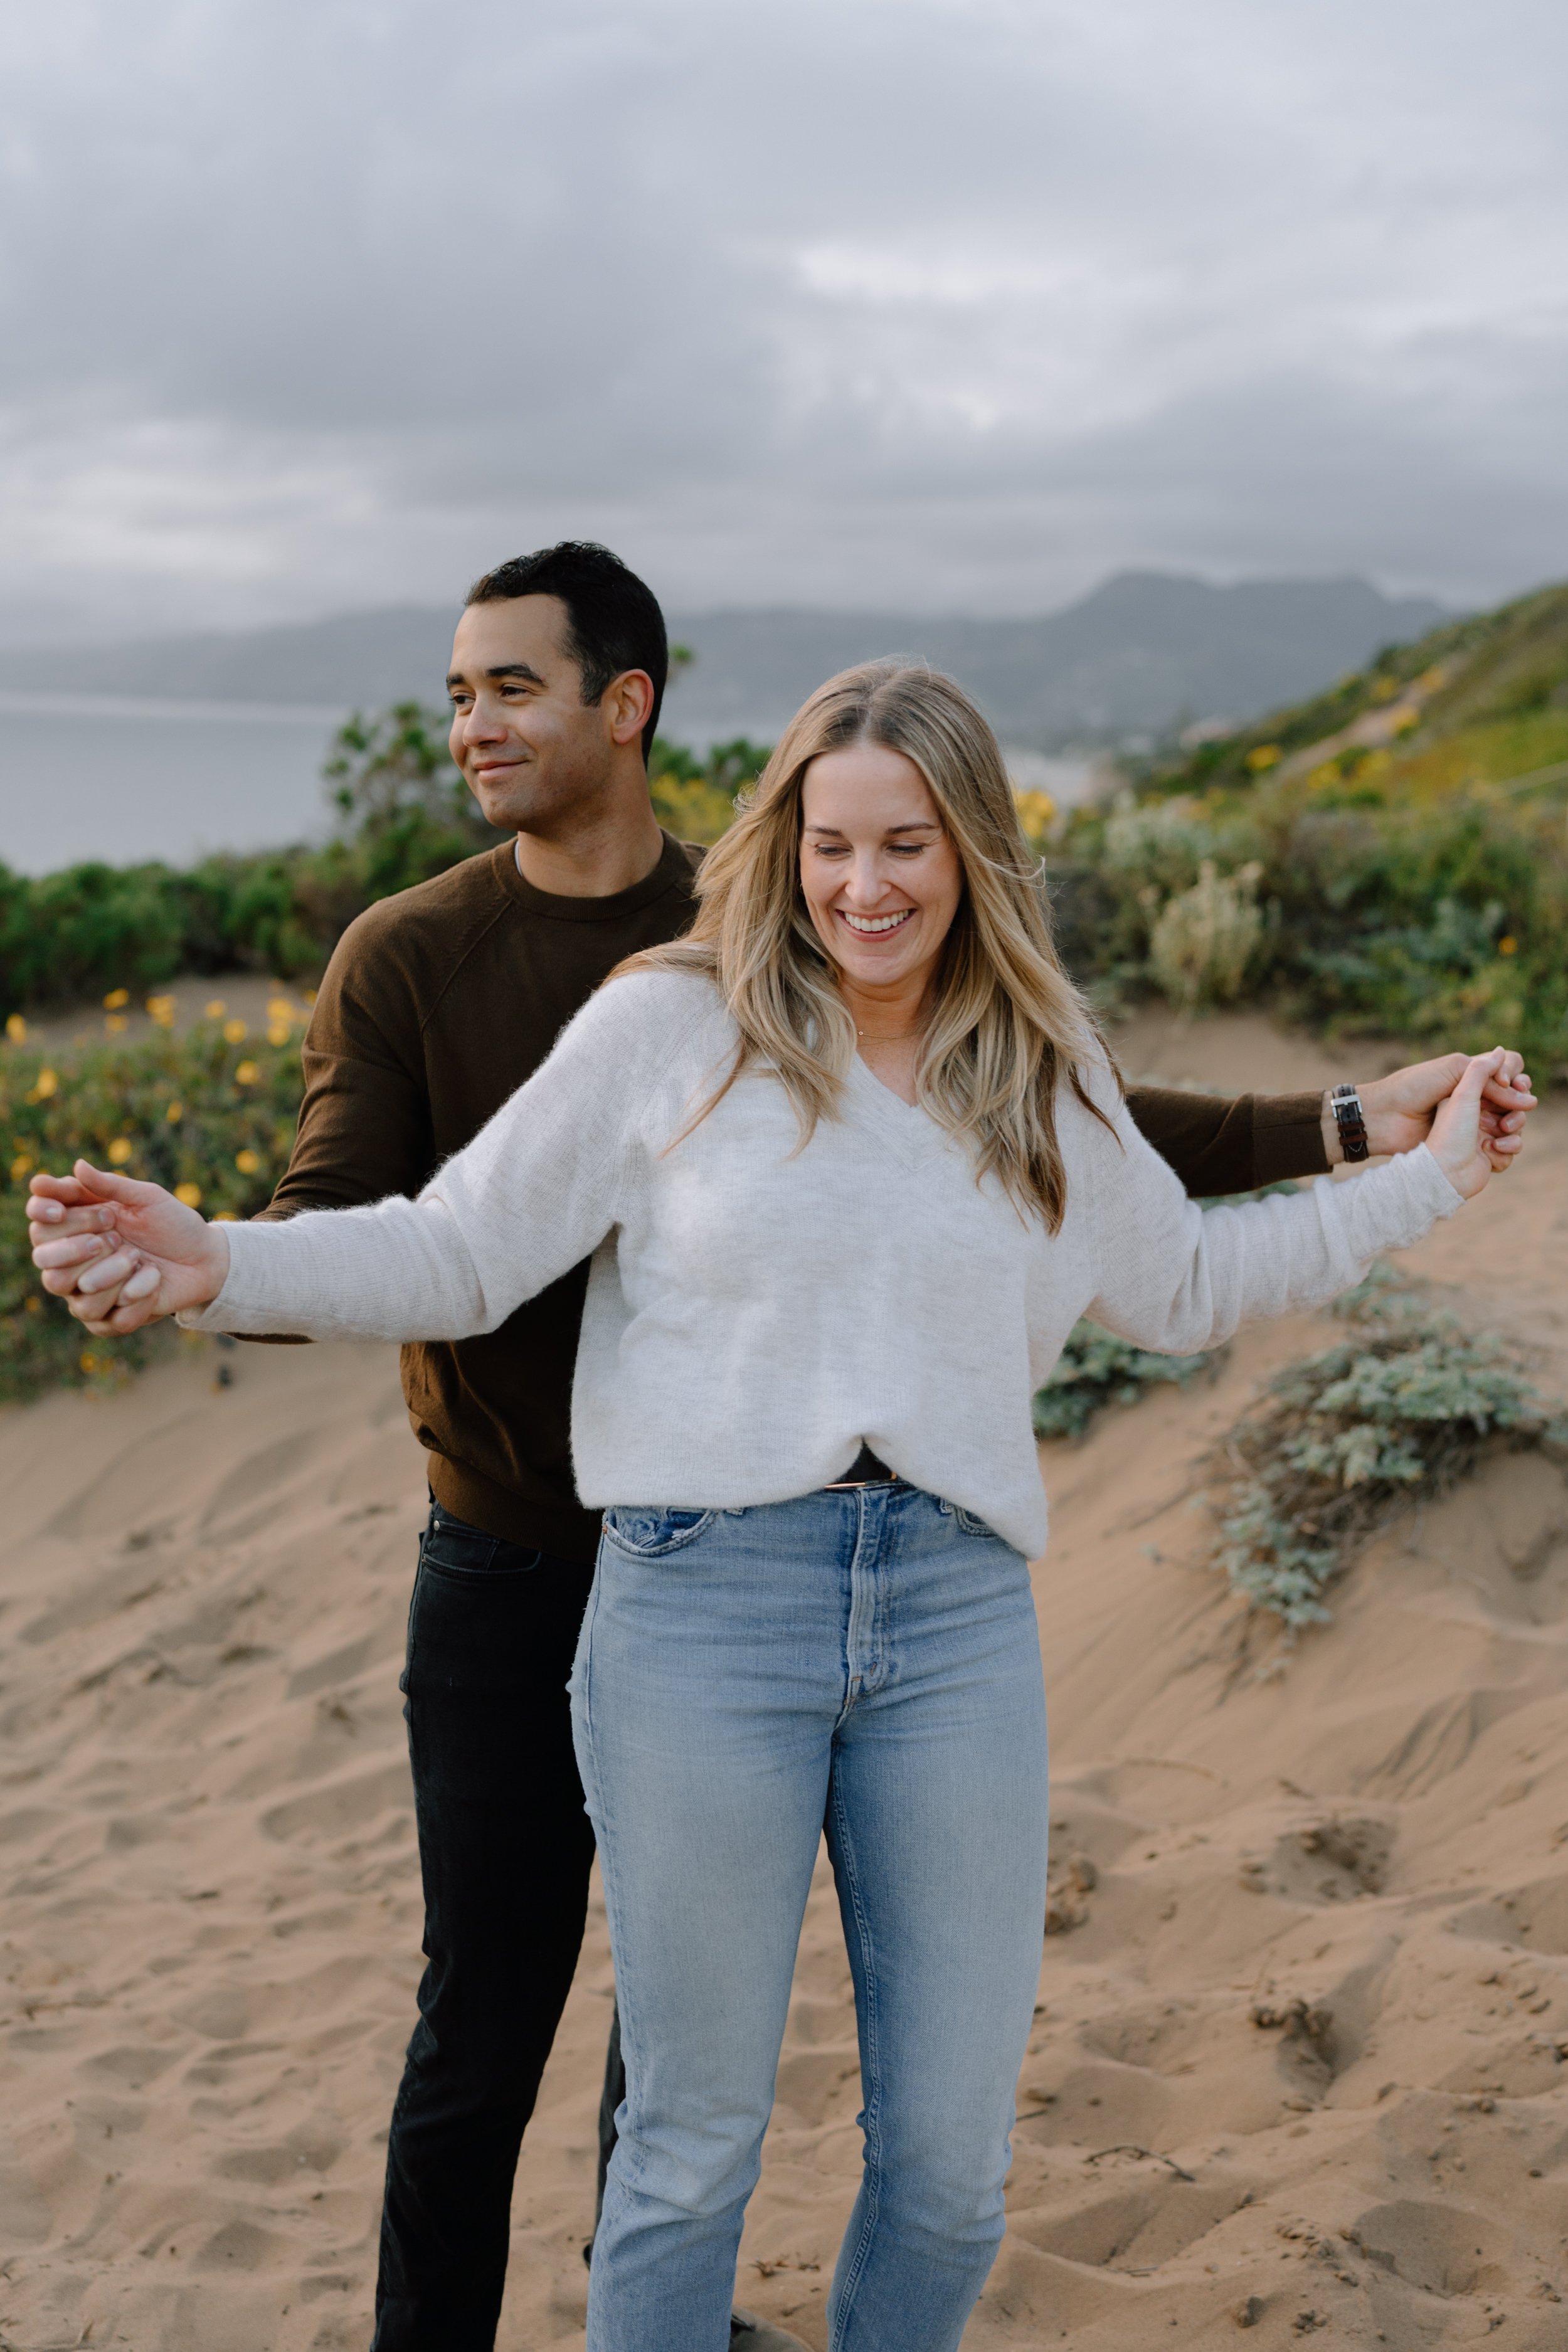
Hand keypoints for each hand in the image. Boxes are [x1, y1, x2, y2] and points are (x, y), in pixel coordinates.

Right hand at [29, 1162, 229, 1335]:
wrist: (205, 1258)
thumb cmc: (173, 1223)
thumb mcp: (147, 1197)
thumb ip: (111, 1185)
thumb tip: (78, 1166)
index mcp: (78, 1227)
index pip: (40, 1224)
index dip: (43, 1215)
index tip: (60, 1209)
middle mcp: (74, 1261)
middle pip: (45, 1260)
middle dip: (77, 1247)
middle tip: (114, 1235)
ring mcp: (89, 1292)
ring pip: (78, 1291)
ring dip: (113, 1273)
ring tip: (140, 1258)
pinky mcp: (110, 1319)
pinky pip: (110, 1318)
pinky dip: (138, 1294)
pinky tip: (154, 1281)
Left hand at [1426, 1049, 1518, 1198]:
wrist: (1432, 1168)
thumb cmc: (1441, 1126)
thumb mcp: (1458, 1087)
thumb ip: (1481, 1069)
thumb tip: (1502, 1053)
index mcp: (1469, 1089)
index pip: (1504, 1077)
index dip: (1514, 1080)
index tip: (1514, 1086)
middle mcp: (1477, 1109)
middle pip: (1515, 1102)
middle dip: (1516, 1108)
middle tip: (1507, 1118)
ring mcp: (1482, 1132)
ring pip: (1516, 1126)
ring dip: (1513, 1130)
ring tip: (1496, 1136)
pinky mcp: (1487, 1154)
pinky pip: (1510, 1150)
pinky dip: (1505, 1151)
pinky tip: (1488, 1151)